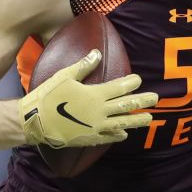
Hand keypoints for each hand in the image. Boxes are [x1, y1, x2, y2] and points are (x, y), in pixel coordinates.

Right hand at [20, 50, 158, 148]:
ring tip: (149, 118)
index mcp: (95, 94)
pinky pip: (108, 137)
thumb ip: (84, 65)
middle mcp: (99, 111)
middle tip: (156, 98)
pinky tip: (124, 134)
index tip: (138, 80)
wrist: (35, 121)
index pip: (119, 87)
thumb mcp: (65, 76)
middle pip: (126, 105)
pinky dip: (117, 135)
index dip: (131, 83)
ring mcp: (96, 126)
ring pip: (122, 123)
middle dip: (143, 101)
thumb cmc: (48, 96)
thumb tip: (98, 53)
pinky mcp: (89, 138)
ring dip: (137, 120)